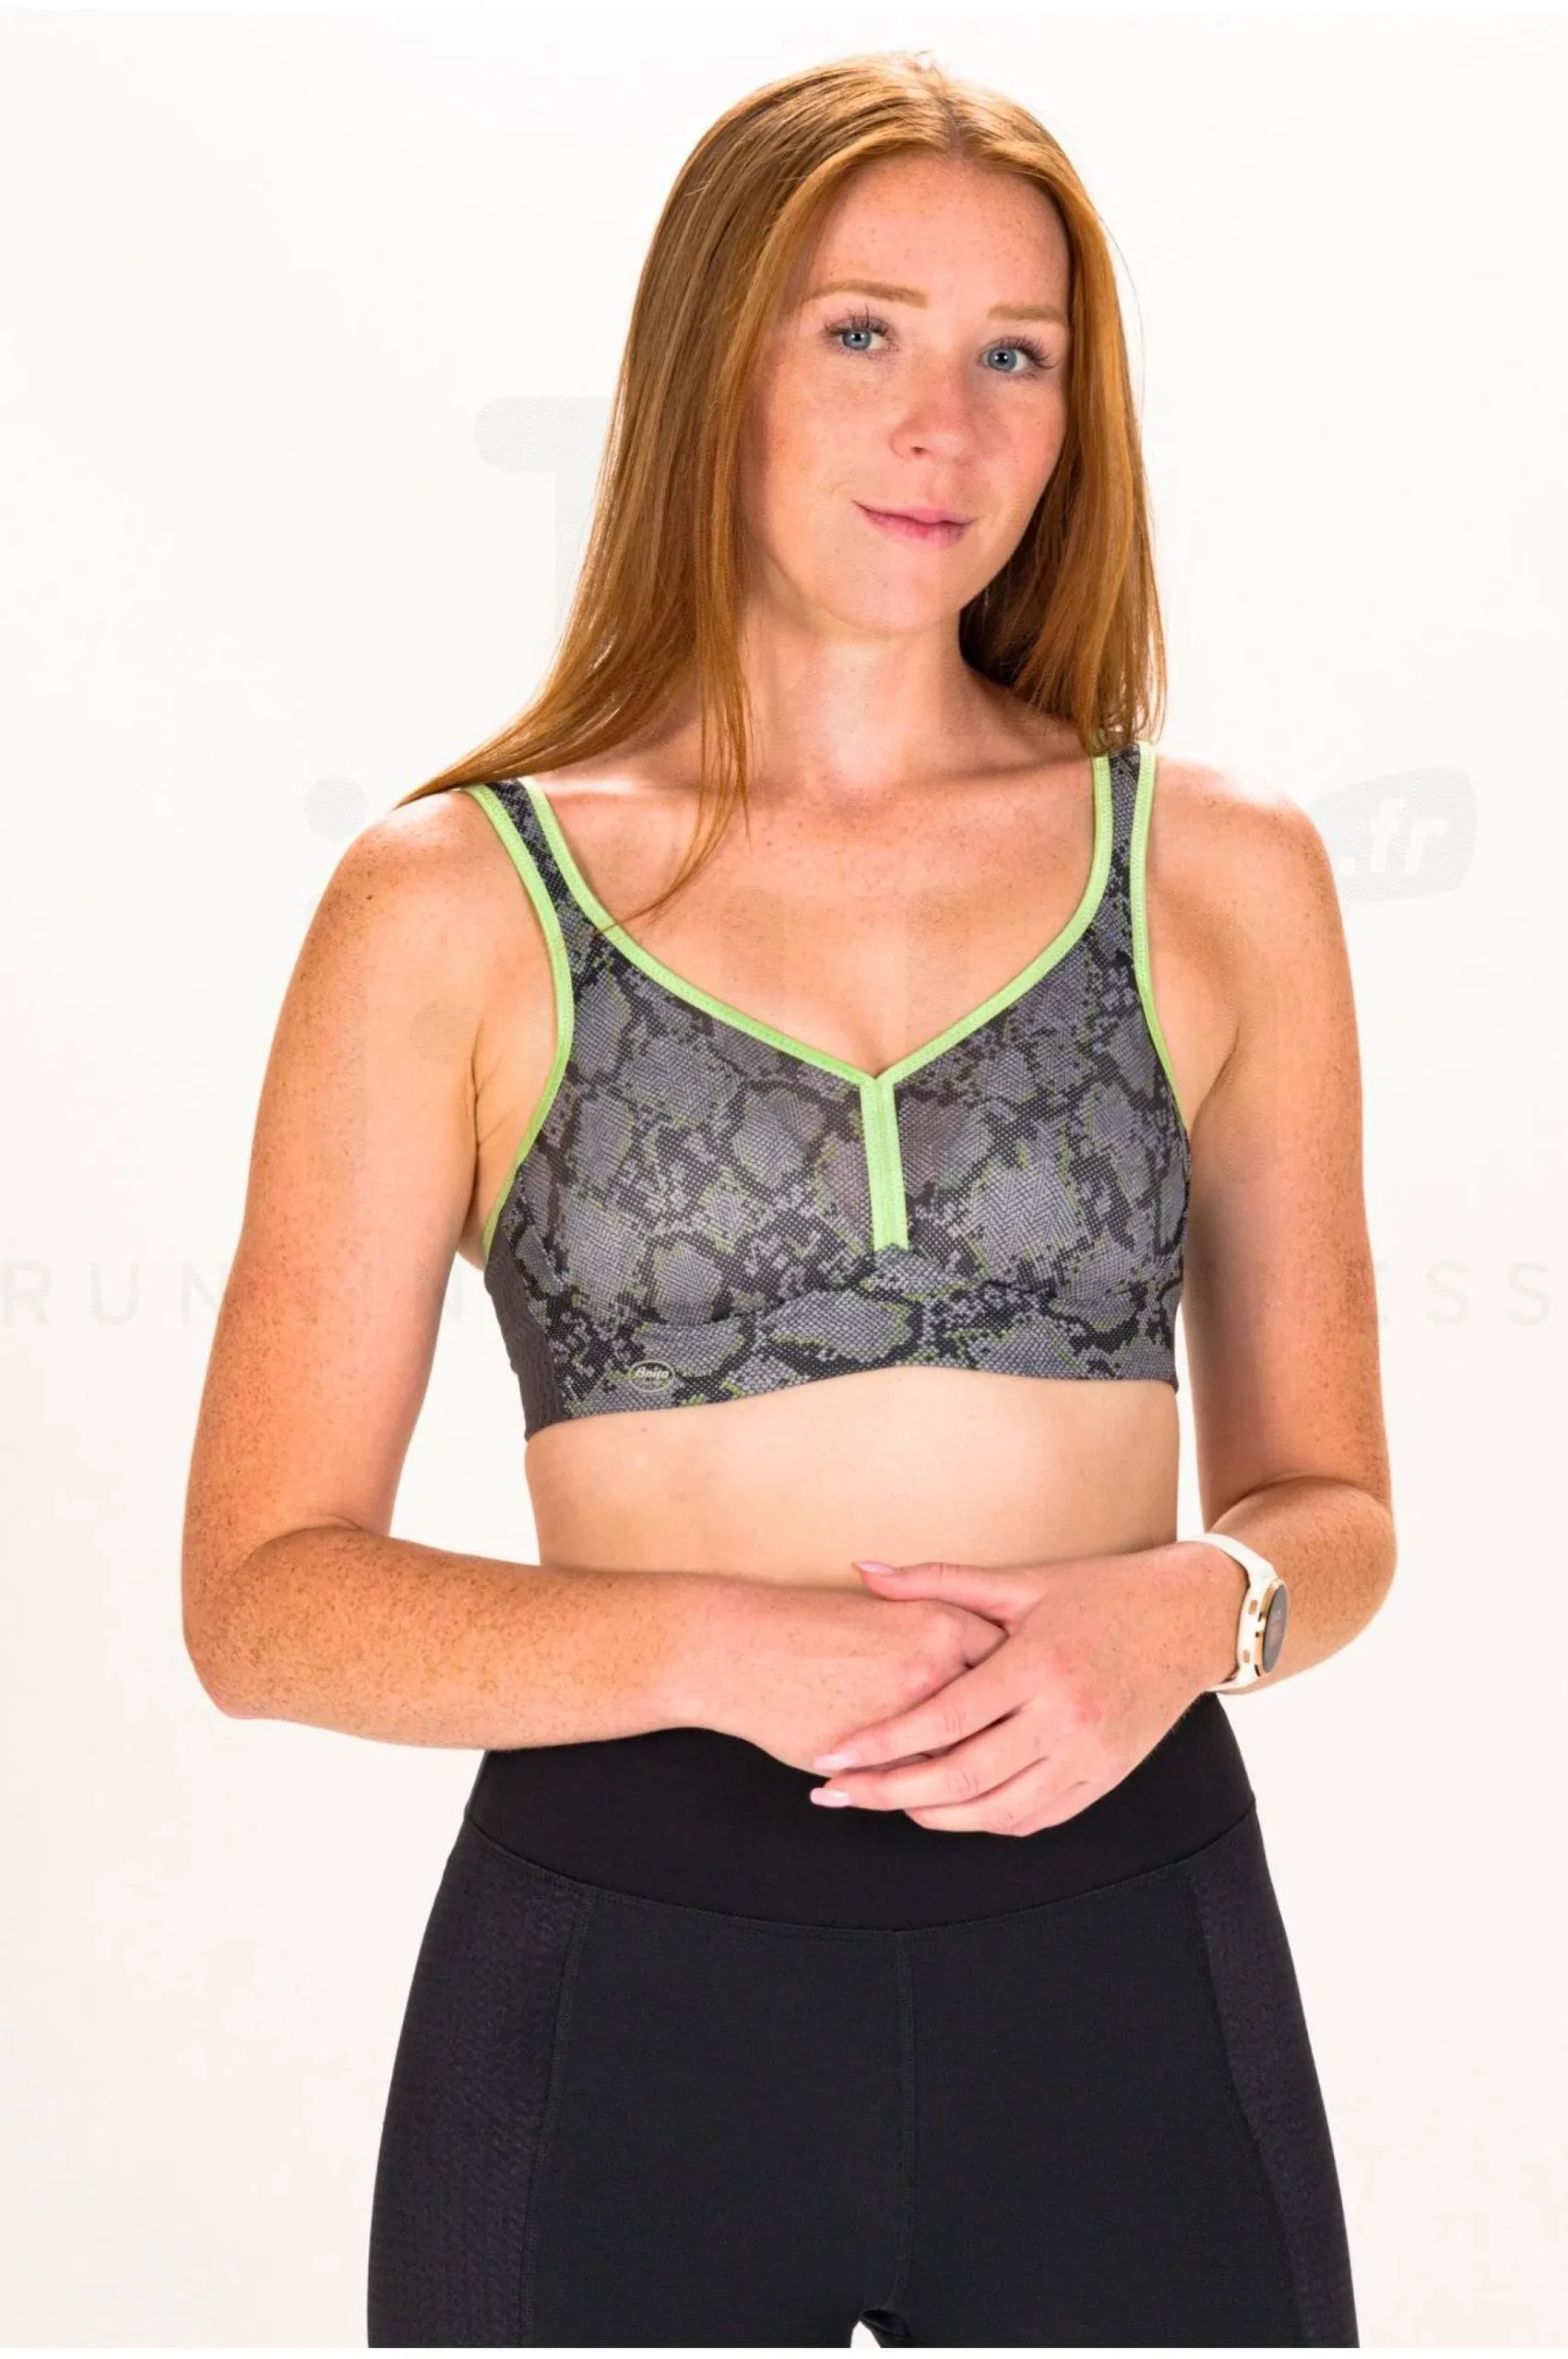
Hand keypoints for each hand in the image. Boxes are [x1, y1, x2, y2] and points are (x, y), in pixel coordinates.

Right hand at [689, 1577, 1009, 1773]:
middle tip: (1013, 1737)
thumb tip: (985, 1669)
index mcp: (940, 1624)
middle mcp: (934, 1669)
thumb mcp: (885, 1612)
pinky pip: (926, 1780)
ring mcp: (910, 1716)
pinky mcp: (881, 1758)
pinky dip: (933, 1787)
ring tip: (981, 1769)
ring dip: (975, 1765)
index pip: (1009, 1661)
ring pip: (969, 1754)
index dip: (1015, 1683)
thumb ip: (938, 1637)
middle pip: (1000, 1712)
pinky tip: (931, 1786)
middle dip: (1008, 1729)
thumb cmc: (810, 1628)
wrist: (743, 1651)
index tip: (1017, 1695)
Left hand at [805, 1550, 1214, 1833]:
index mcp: (1036, 1665)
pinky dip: (985, 1820)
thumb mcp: (1022, 1582)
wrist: (1191, 1621)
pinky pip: (1034, 1818)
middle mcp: (1063, 1719)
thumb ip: (938, 1581)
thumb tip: (863, 1569)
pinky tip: (947, 1809)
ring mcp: (1088, 1757)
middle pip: (960, 1776)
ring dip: (931, 1814)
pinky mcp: (1105, 1779)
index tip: (832, 1755)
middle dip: (888, 1791)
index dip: (881, 1742)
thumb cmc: (1101, 1593)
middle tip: (836, 1794)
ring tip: (882, 1801)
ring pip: (994, 1810)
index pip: (943, 1718)